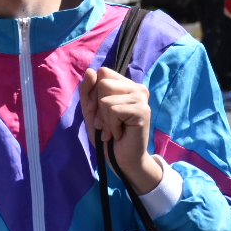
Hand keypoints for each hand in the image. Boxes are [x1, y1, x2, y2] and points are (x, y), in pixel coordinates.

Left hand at [80, 67, 164, 194]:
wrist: (123, 160)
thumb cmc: (108, 136)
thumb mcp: (91, 111)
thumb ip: (88, 91)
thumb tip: (90, 70)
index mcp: (126, 85)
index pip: (102, 72)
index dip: (93, 93)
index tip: (98, 112)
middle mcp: (137, 88)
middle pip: (103, 83)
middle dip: (98, 108)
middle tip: (107, 124)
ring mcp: (142, 98)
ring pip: (106, 98)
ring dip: (105, 120)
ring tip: (113, 130)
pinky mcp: (142, 110)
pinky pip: (113, 110)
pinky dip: (111, 126)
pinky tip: (119, 134)